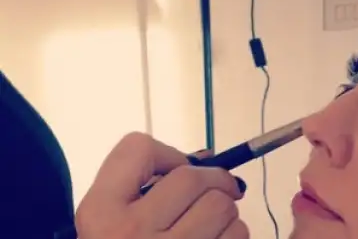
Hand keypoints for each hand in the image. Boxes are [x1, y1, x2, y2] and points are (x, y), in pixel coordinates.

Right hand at [75, 133, 249, 238]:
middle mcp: (129, 235)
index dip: (166, 156)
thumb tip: (211, 158)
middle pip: (193, 178)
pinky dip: (233, 238)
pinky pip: (237, 237)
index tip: (173, 174)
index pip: (137, 149)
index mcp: (99, 216)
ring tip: (206, 233)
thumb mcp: (113, 223)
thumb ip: (149, 186)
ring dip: (225, 216)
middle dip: (209, 184)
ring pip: (224, 207)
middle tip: (209, 197)